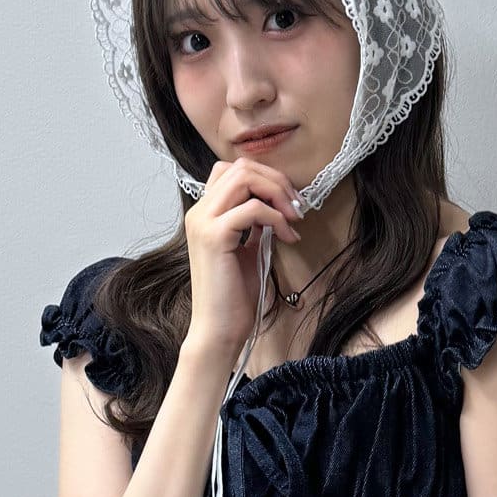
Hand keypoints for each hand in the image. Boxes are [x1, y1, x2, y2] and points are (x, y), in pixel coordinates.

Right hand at [184, 158, 302, 366]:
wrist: (220, 329)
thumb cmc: (234, 296)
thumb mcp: (248, 251)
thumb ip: (254, 226)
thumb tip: (274, 207)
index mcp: (204, 214)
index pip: (231, 170)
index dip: (265, 177)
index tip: (288, 202)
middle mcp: (199, 212)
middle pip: (239, 167)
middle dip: (275, 180)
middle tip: (297, 207)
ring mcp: (203, 222)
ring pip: (244, 178)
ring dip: (277, 193)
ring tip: (294, 218)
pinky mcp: (215, 237)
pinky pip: (253, 208)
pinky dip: (276, 218)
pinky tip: (288, 237)